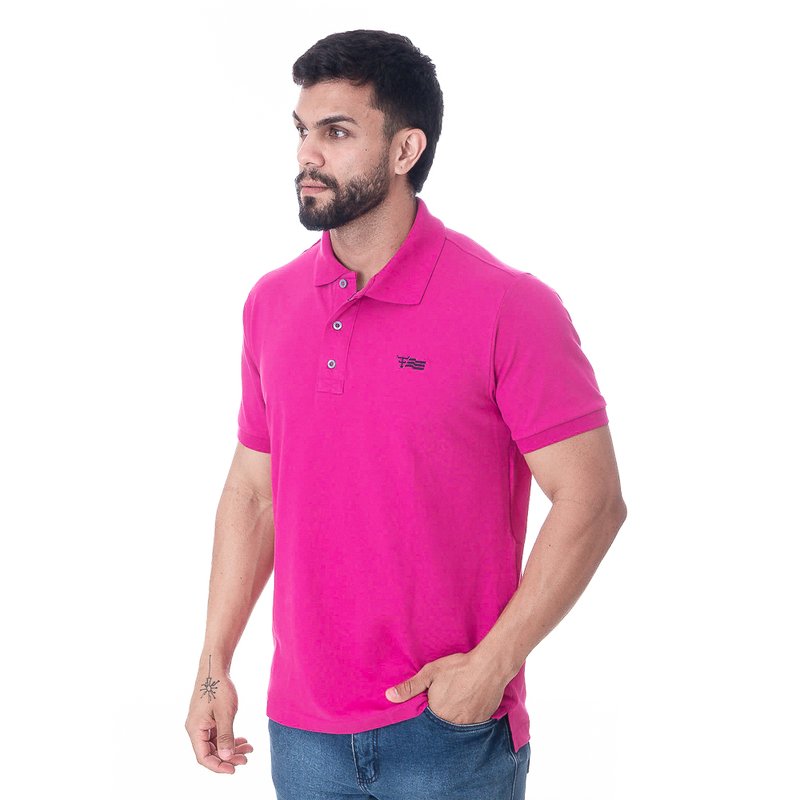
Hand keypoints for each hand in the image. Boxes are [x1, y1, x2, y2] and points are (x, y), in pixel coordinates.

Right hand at [185, 665, 252, 772]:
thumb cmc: (219, 688)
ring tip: (249, 749)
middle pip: (210, 752)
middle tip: (246, 758)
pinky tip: (242, 740)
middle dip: (228, 757)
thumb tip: (227, 758)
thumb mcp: (225, 713)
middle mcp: (196, 729)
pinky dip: (230, 738)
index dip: (218, 766)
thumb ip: (226, 736)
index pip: (204, 757)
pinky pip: (218, 734)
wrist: (215, 667)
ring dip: (231, 748)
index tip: (234, 769)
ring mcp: (202, 724)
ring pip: (216, 744)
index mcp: (195, 730)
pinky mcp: (208, 718)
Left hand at [384, 650, 505, 724]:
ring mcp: (469, 725)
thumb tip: (389, 696)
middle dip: (439, 718)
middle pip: (441, 727)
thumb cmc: (457, 668)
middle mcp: (452, 724)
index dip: (425, 715)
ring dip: (453, 719)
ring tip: (455, 704)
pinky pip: (471, 727)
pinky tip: (467, 705)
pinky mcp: (482, 721)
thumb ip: (410, 687)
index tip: (428, 707)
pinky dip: (467, 719)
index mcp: (437, 714)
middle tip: (444, 703)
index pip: (425, 724)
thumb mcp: (430, 673)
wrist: (489, 666)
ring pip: (456, 728)